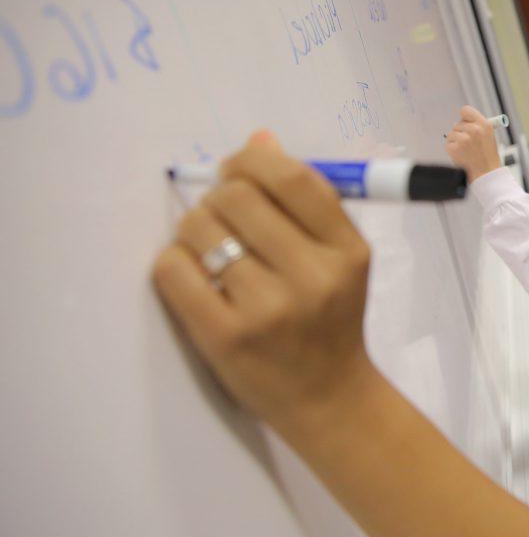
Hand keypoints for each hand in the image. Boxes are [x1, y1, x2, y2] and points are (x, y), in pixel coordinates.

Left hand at [152, 132, 375, 426]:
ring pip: (199, 228)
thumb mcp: (340, 257)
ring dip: (194, 230)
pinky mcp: (225, 338)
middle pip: (237, 197)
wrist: (327, 397)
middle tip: (223, 217)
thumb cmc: (331, 317)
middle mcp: (313, 278)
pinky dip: (174, 262)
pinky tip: (192, 274)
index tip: (238, 170)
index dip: (253, 160)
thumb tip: (259, 138)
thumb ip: (305, 200)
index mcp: (347, 250)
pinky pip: (173, 270)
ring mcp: (268, 310)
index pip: (292, 178)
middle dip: (219, 197)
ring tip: (210, 250)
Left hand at [444, 105, 501, 183]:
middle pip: (458, 123)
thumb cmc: (487, 156)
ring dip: (456, 141)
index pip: (466, 110)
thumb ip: (478, 126)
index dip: (464, 117)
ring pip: (452, 133)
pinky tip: (461, 155)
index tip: (466, 123)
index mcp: (484, 125)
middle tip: (469, 143)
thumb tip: (464, 119)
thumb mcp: (489, 136)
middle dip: (461, 132)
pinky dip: (452, 149)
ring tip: (466, 150)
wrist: (486, 173)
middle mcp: (474, 130)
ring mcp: (463, 139)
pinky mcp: (454, 148)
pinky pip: (448, 143)